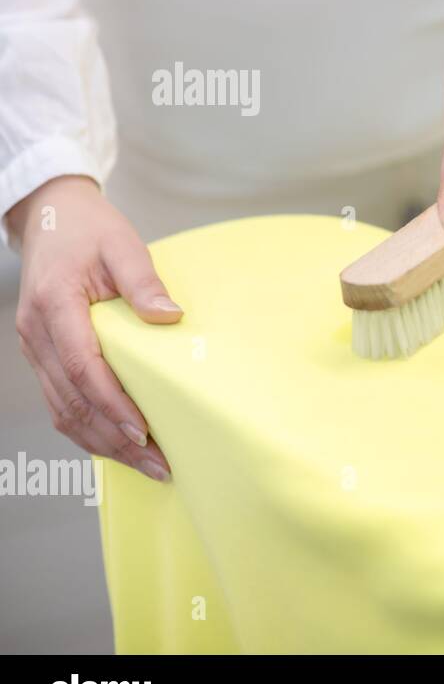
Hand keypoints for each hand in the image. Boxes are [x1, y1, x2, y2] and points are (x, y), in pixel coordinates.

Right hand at [7, 176, 178, 480]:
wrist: (52, 218)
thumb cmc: (90, 230)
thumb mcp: (123, 244)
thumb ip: (144, 281)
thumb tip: (170, 317)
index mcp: (54, 304)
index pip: (81, 365)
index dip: (111, 402)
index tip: (143, 430)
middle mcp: (35, 332)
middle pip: (72, 399)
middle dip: (114, 437)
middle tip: (158, 464)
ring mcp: (33, 347)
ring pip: (63, 409)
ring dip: (102, 442)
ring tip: (147, 465)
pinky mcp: (42, 355)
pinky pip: (61, 401)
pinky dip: (89, 428)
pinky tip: (119, 445)